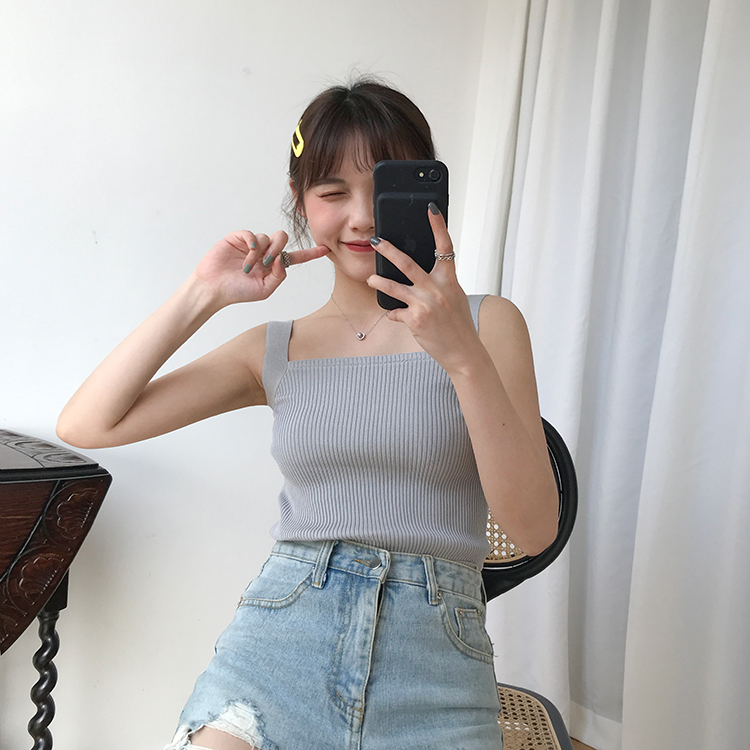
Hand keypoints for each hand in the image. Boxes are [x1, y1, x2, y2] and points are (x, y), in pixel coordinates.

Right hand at [194, 230, 328, 307]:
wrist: (214, 288)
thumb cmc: (238, 291)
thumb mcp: (265, 289)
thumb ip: (279, 276)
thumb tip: (282, 259)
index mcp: (274, 266)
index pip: (295, 257)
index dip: (310, 253)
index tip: (326, 249)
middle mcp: (265, 253)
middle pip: (282, 239)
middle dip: (278, 248)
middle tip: (268, 261)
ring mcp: (252, 245)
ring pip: (267, 238)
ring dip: (259, 254)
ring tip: (247, 267)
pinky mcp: (238, 239)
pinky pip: (252, 234)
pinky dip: (252, 243)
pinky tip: (248, 252)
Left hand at [366, 207, 480, 373]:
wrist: (463, 351)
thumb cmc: (459, 325)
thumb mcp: (454, 298)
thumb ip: (440, 284)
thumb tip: (423, 277)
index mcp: (449, 280)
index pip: (445, 247)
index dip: (438, 226)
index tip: (431, 209)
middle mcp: (437, 289)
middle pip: (408, 263)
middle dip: (389, 250)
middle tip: (375, 240)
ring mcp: (425, 304)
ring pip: (395, 287)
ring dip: (379, 282)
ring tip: (371, 278)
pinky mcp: (415, 320)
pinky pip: (397, 312)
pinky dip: (395, 314)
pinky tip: (397, 316)